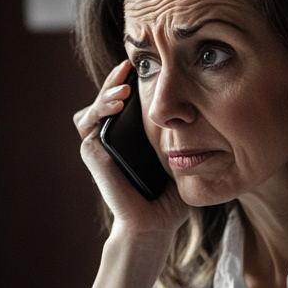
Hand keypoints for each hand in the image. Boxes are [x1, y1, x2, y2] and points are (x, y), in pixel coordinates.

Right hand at [73, 61, 187, 239]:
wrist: (155, 223)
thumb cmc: (171, 196)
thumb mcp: (180, 155)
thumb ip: (184, 134)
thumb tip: (199, 102)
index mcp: (131, 137)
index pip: (126, 100)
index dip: (131, 80)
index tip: (147, 63)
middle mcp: (112, 138)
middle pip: (108, 97)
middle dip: (116, 79)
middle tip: (130, 66)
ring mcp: (99, 145)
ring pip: (95, 107)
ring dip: (106, 91)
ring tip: (124, 88)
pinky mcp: (91, 154)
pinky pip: (88, 123)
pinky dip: (99, 109)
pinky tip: (117, 103)